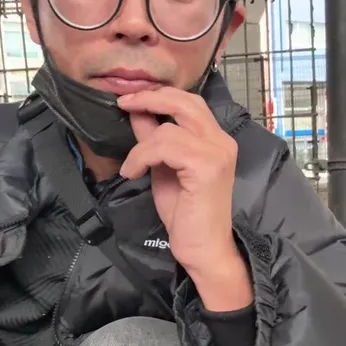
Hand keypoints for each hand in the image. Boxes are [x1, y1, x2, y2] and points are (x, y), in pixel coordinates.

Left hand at [117, 88, 251, 309]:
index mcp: (215, 140)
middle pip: (185, 101)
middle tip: (123, 103)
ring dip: (140, 147)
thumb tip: (138, 113)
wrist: (203, 249)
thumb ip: (154, 141)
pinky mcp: (207, 167)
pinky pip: (165, 147)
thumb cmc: (186, 215)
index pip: (189, 102)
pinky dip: (142, 157)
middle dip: (150, 98)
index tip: (130, 99)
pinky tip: (134, 173)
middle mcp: (221, 141)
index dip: (159, 96)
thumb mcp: (164, 169)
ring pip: (168, 130)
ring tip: (131, 167)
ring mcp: (216, 153)